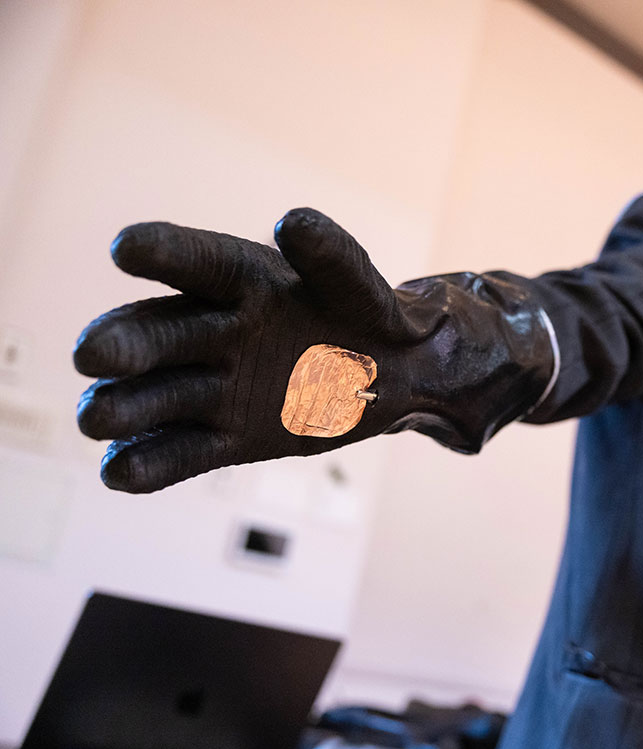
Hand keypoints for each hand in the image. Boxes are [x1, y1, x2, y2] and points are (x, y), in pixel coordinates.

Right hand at [76, 208, 551, 491]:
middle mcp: (214, 331)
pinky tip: (118, 474)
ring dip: (123, 408)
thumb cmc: (371, 316)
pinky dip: (151, 464)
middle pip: (161, 333)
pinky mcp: (227, 439)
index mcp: (242, 280)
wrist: (393, 375)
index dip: (162, 253)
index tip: (125, 249)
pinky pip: (183, 452)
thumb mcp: (360, 286)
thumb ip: (332, 257)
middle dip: (125, 343)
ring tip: (95, 418)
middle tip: (91, 354)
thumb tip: (294, 221)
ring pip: (159, 397)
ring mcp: (215, 387)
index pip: (196, 262)